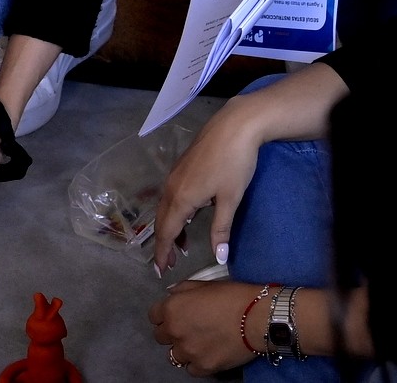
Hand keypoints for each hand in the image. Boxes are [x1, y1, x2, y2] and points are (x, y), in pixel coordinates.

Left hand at [149, 279, 259, 375]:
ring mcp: (188, 352)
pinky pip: (191, 368)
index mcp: (172, 308)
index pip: (154, 316)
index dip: (164, 314)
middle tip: (189, 327)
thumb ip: (182, 290)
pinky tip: (208, 353)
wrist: (257, 317)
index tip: (175, 314)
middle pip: (161, 337)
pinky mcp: (203, 367)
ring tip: (200, 342)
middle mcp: (175, 332)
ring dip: (184, 348)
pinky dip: (197, 362)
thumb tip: (171, 295)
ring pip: (174, 355)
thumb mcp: (204, 284)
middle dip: (172, 331)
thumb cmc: (232, 296)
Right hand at [152, 95, 265, 275]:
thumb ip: (221, 229)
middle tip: (169, 263)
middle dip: (164, 243)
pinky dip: (175, 212)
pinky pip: (171, 196)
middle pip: (162, 221)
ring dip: (171, 227)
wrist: (235, 125)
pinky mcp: (182, 166)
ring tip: (181, 246)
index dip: (162, 252)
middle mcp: (172, 187)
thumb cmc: (235, 163)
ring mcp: (175, 175)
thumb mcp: (230, 199)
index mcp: (181, 198)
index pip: (166, 232)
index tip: (160, 271)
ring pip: (166, 207)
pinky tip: (189, 216)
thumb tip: (219, 258)